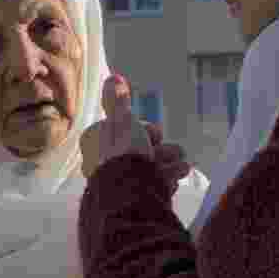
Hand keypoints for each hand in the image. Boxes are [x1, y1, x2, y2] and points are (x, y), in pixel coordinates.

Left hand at [81, 74, 193, 190]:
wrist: (129, 196)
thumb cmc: (124, 154)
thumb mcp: (122, 120)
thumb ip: (118, 101)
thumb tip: (113, 77)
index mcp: (95, 142)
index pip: (125, 129)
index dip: (145, 130)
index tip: (156, 134)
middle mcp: (102, 161)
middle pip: (140, 148)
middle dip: (163, 149)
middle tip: (175, 152)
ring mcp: (116, 182)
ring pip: (149, 167)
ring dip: (169, 164)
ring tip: (183, 167)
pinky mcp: (129, 199)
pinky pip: (151, 185)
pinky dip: (165, 181)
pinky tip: (174, 181)